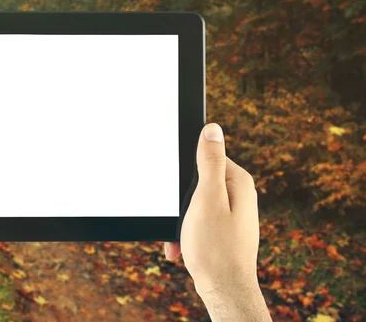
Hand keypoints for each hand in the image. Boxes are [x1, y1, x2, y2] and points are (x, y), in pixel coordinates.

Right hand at [165, 123, 269, 321]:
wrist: (225, 291)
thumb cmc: (214, 247)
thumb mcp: (207, 198)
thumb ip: (210, 162)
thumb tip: (213, 129)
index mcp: (239, 182)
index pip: (207, 159)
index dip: (187, 176)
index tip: (181, 195)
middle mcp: (240, 195)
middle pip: (200, 183)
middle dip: (182, 204)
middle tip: (180, 221)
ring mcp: (234, 214)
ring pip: (196, 206)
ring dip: (182, 222)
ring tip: (180, 240)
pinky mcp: (226, 230)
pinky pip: (200, 223)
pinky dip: (188, 234)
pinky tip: (182, 248)